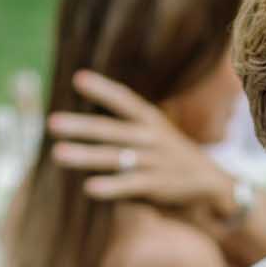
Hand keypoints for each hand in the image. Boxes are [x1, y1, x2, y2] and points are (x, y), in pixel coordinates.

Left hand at [47, 70, 237, 218]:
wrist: (213, 187)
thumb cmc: (171, 160)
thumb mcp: (155, 136)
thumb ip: (125, 132)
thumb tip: (83, 124)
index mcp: (151, 120)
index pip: (124, 100)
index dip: (102, 89)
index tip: (77, 78)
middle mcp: (152, 137)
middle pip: (111, 130)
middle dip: (80, 126)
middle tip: (52, 123)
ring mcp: (156, 162)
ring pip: (115, 157)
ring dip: (85, 156)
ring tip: (57, 155)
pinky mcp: (159, 186)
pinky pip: (130, 185)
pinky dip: (110, 187)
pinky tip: (88, 188)